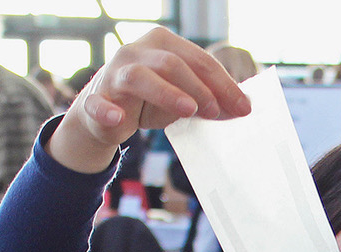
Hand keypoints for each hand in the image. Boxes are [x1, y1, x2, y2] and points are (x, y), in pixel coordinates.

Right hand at [47, 27, 250, 173]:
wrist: (107, 115)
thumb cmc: (152, 100)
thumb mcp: (184, 97)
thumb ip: (210, 99)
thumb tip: (242, 108)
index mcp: (162, 44)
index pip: (198, 59)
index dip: (223, 83)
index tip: (244, 107)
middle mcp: (136, 52)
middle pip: (172, 63)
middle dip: (199, 87)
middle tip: (217, 111)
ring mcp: (114, 74)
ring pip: (140, 76)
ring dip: (166, 93)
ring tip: (188, 110)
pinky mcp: (97, 99)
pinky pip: (97, 104)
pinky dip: (106, 111)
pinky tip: (118, 119)